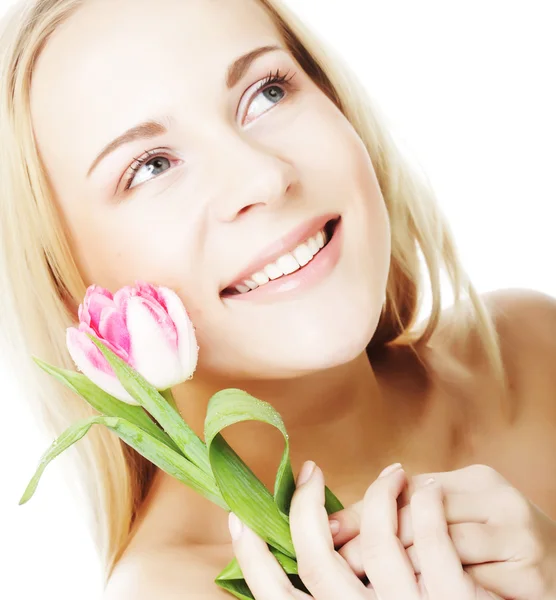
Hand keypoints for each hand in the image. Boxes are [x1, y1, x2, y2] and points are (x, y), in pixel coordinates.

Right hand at [229, 460, 494, 598]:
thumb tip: (311, 559)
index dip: (251, 557)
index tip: (239, 519)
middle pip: (315, 560)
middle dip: (304, 507)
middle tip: (309, 470)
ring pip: (375, 540)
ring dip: (378, 494)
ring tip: (391, 472)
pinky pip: (431, 540)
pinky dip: (425, 505)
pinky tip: (426, 489)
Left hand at [330, 464, 555, 599]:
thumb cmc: (493, 539)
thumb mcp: (456, 514)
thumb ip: (407, 511)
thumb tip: (335, 523)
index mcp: (477, 479)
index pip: (409, 492)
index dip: (366, 512)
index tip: (330, 531)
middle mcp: (500, 501)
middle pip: (422, 519)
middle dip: (374, 542)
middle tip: (339, 559)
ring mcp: (519, 539)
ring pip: (441, 551)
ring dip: (403, 571)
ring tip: (370, 582)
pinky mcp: (530, 578)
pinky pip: (471, 586)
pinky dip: (441, 589)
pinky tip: (422, 592)